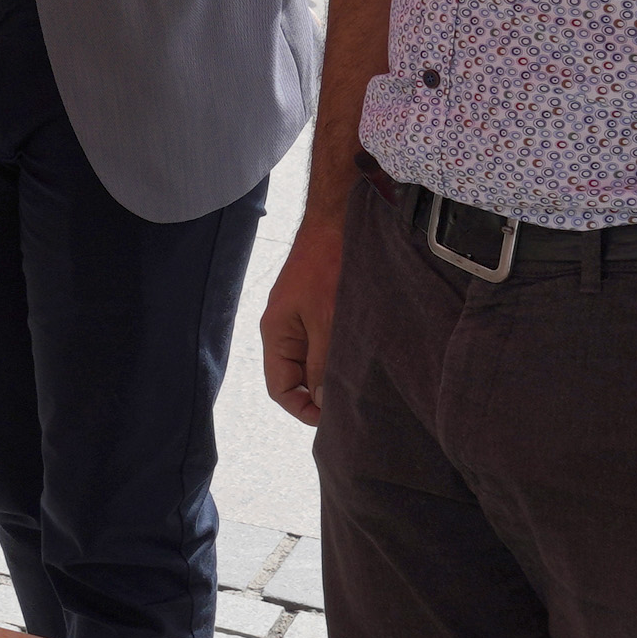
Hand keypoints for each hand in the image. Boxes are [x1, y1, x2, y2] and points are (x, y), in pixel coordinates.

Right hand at [259, 218, 343, 426]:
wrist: (337, 219)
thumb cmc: (327, 265)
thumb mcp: (325, 320)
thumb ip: (322, 362)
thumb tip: (322, 401)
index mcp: (276, 334)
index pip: (280, 388)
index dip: (302, 408)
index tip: (331, 418)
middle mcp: (284, 329)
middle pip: (295, 377)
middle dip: (319, 394)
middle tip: (351, 405)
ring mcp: (301, 317)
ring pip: (312, 360)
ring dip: (331, 374)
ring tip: (358, 384)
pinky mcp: (318, 307)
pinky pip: (323, 341)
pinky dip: (338, 354)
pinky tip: (360, 357)